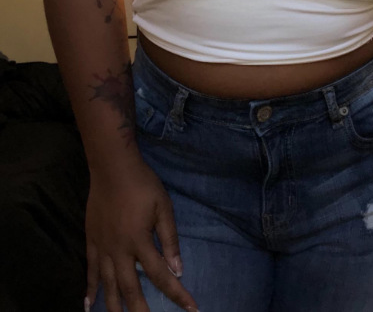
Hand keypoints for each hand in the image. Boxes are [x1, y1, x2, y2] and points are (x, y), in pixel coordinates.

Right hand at [84, 159, 198, 311]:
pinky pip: (89, 270)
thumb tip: (178, 269)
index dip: (177, 294)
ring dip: (115, 307)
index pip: (161, 275)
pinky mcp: (91, 241)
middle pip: (131, 289)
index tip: (191, 309)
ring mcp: (102, 247)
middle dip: (143, 311)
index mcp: (140, 242)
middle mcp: (119, 251)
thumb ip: (170, 239)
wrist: (112, 167)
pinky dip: (89, 289)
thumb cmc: (143, 184)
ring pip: (108, 286)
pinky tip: (88, 305)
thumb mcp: (164, 207)